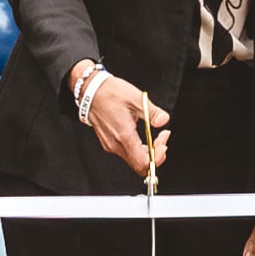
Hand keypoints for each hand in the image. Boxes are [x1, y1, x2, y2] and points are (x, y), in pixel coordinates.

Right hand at [75, 65, 171, 183]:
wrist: (91, 90)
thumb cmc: (110, 93)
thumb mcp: (136, 98)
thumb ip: (152, 112)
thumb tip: (163, 121)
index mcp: (124, 136)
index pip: (143, 163)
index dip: (158, 158)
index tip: (163, 141)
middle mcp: (115, 145)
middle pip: (139, 165)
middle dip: (155, 155)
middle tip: (161, 139)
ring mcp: (110, 145)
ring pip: (133, 160)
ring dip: (147, 152)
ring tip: (154, 136)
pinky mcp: (108, 142)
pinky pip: (126, 153)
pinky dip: (138, 148)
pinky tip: (142, 135)